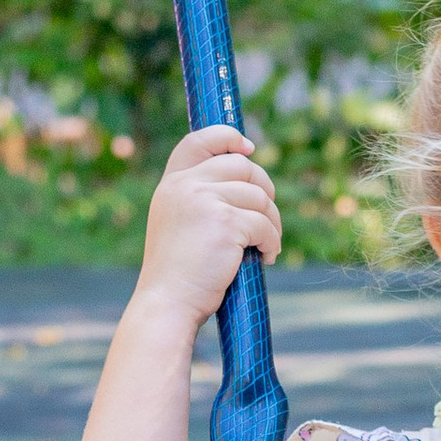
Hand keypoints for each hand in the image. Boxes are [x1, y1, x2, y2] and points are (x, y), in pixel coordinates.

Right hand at [135, 125, 280, 325]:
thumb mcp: (177, 222)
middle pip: (242, 166)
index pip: (199, 140)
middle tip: (267, 218)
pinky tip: (266, 257)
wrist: (168, 302)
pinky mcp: (226, 222)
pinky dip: (272, 242)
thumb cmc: (178, 271)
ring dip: (272, 222)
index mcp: (171, 183)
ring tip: (266, 245)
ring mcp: (205, 200)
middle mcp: (185, 185)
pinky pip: (264, 224)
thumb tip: (247, 180)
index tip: (249, 148)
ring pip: (259, 197)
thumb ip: (199, 197)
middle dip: (264, 189)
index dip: (228, 137)